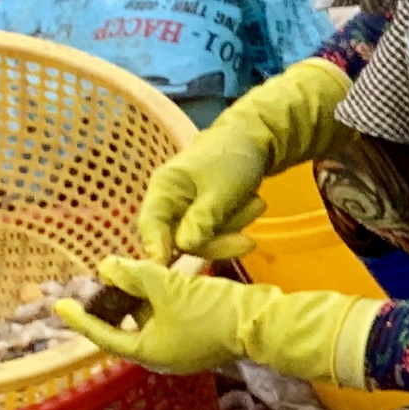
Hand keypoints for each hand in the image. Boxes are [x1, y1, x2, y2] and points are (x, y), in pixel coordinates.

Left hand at [58, 261, 378, 385]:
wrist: (266, 322)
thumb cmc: (215, 311)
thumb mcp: (168, 287)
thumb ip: (135, 274)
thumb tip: (107, 266)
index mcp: (149, 353)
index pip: (104, 336)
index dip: (81, 318)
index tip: (61, 305)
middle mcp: (163, 357)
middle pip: (129, 326)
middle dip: (118, 302)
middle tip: (108, 279)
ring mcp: (184, 350)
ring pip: (152, 320)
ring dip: (144, 297)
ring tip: (137, 273)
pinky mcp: (201, 339)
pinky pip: (172, 319)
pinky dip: (164, 300)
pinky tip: (167, 279)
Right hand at [137, 55, 345, 257]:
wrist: (258, 140)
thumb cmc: (234, 159)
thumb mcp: (221, 190)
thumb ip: (202, 220)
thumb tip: (182, 248)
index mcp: (163, 189)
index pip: (150, 226)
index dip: (155, 250)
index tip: (164, 269)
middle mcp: (169, 202)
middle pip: (180, 240)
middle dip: (217, 241)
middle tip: (248, 242)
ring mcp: (187, 210)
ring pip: (204, 239)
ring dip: (234, 226)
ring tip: (257, 202)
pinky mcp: (205, 216)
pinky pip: (218, 233)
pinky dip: (238, 222)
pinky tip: (254, 202)